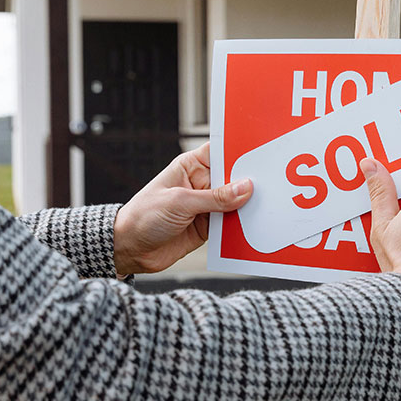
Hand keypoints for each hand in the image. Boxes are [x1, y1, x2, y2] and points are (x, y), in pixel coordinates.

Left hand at [113, 143, 252, 275]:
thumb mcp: (180, 202)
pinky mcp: (209, 226)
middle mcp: (201, 183)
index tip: (261, 153)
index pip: (221, 152)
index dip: (240, 151)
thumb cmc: (143, 217)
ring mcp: (206, 205)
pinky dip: (242, 225)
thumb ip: (215, 198)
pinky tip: (253, 225)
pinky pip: (232, 223)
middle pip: (234, 178)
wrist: (129, 249)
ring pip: (236, 202)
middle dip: (250, 182)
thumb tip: (245, 188)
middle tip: (271, 184)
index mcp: (191, 167)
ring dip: (247, 206)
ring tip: (266, 206)